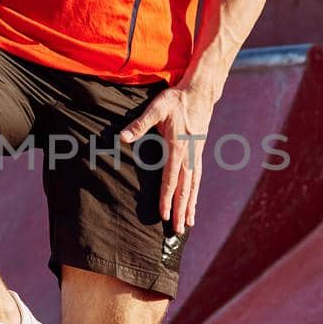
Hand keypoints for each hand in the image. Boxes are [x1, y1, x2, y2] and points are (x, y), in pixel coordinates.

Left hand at [119, 86, 213, 233]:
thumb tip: (122, 137)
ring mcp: (196, 155)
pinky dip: (195, 194)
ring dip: (190, 206)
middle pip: (185, 189)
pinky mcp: (199, 153)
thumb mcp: (156, 108)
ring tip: (188, 224)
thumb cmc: (176, 100)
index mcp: (178, 148)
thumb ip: (140, 124)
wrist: (200, 92)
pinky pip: (197, 179)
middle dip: (181, 211)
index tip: (163, 215)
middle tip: (178, 231)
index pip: (171, 179)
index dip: (166, 199)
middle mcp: (190, 156)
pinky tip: (193, 203)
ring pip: (193, 187)